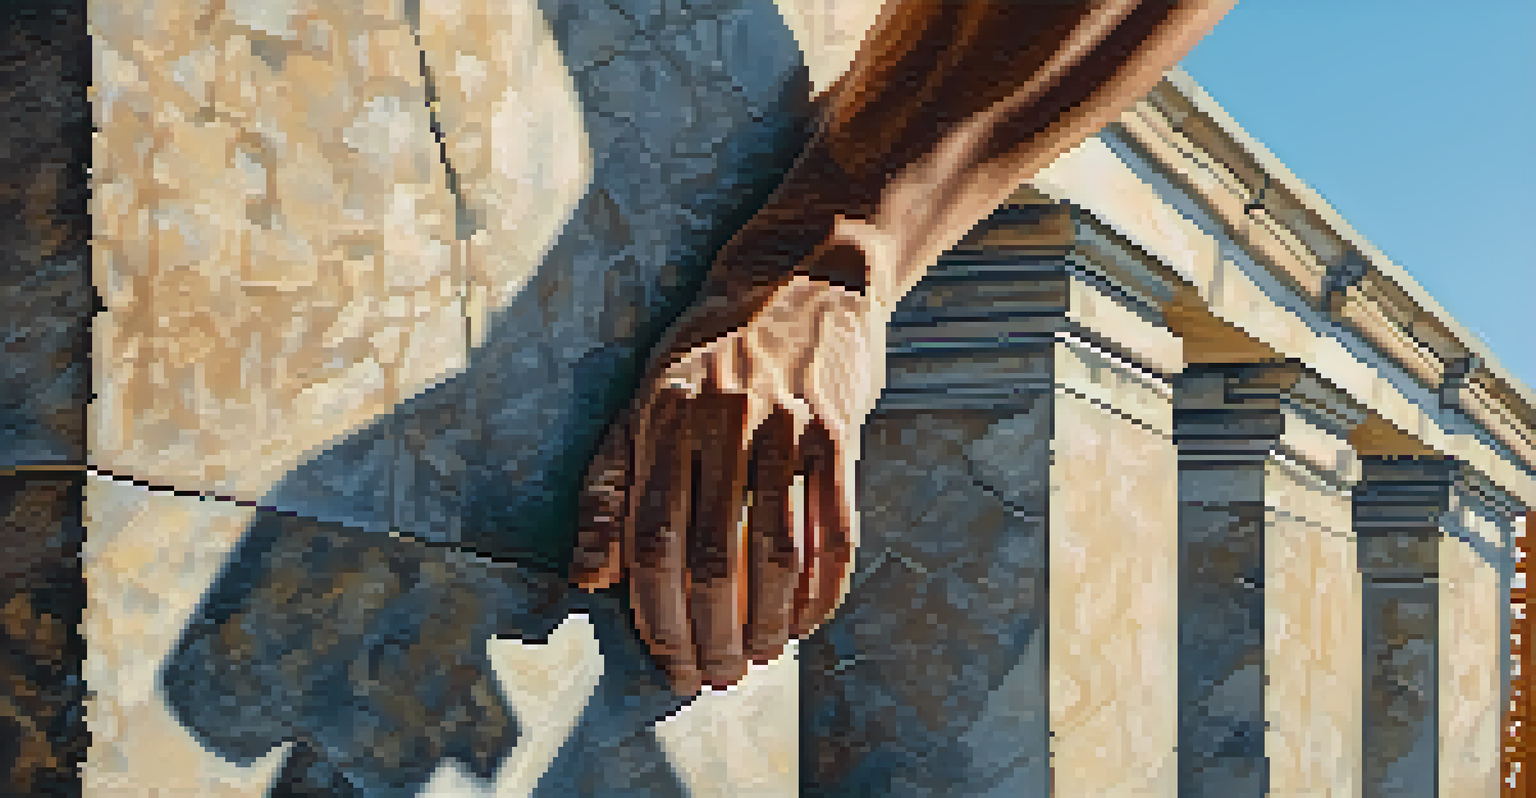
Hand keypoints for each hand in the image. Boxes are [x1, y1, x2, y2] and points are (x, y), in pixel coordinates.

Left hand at [573, 275, 887, 694]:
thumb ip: (608, 487)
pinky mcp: (837, 431)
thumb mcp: (643, 403)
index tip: (665, 658)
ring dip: (767, 623)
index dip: (654, 614)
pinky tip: (807, 619)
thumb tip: (586, 576)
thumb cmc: (710, 353)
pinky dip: (821, 588)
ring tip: (760, 658)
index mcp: (662, 419)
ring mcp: (785, 425)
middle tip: (712, 676)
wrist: (801, 280)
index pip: (650, 539)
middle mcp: (721, 421)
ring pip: (774, 552)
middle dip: (709, 635)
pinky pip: (834, 529)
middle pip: (709, 557)